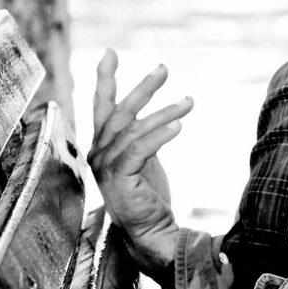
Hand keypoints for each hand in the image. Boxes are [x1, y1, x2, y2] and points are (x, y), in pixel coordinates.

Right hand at [88, 49, 193, 275]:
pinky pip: (140, 150)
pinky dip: (159, 135)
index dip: (106, 79)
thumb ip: (142, 138)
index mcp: (103, 147)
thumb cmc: (149, 200)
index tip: (110, 53)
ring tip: (189, 102)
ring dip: (164, 113)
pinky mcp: (120, 180)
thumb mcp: (145, 161)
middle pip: (118, 112)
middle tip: (163, 68)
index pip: (102, 107)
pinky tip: (179, 126)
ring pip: (134, 130)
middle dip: (141, 88)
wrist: (150, 235)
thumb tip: (160, 116)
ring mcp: (106, 168)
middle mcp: (99, 154)